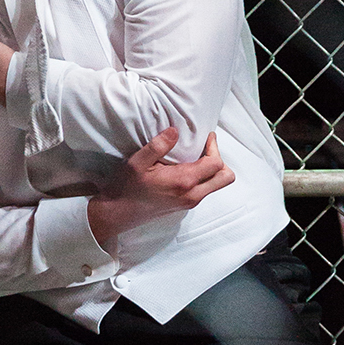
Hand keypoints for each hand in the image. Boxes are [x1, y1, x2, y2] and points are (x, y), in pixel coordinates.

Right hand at [86, 128, 234, 250]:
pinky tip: (188, 167)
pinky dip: (205, 177)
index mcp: (183, 182)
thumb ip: (158, 146)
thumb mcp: (138, 162)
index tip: (206, 136)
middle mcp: (192, 195)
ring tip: (196, 156)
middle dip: (220, 159)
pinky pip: (206, 189)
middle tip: (205, 148)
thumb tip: (174, 131)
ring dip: (213, 169)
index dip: (214, 147)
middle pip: (226, 178)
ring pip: (217, 184)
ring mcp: (190, 202)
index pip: (216, 163)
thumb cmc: (126, 187)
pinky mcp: (185, 205)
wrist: (118, 213)